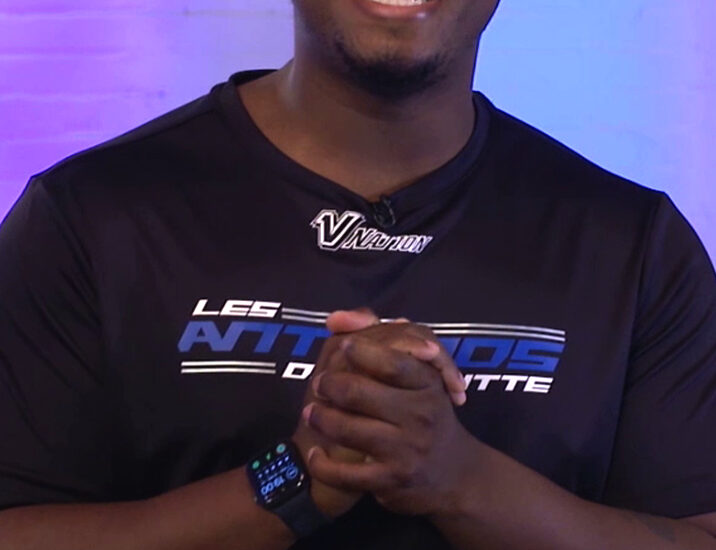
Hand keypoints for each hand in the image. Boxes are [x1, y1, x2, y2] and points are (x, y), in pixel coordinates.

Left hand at [302, 326, 478, 516]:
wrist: (452, 473)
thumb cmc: (425, 414)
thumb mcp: (419, 376)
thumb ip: (382, 339)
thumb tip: (336, 317)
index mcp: (427, 385)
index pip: (392, 360)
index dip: (360, 351)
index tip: (343, 348)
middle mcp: (420, 415)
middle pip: (359, 391)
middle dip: (329, 385)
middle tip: (318, 384)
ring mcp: (407, 450)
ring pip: (348, 429)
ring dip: (321, 419)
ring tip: (311, 413)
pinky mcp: (393, 481)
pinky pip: (346, 474)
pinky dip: (322, 464)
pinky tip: (316, 455)